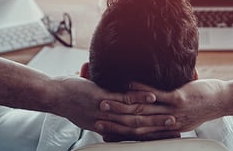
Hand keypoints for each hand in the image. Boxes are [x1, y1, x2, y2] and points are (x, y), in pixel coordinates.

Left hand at [50, 77, 179, 139]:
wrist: (53, 96)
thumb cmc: (71, 101)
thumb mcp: (90, 113)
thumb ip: (105, 114)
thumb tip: (115, 111)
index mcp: (107, 128)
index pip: (134, 135)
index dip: (153, 136)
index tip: (170, 135)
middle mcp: (108, 123)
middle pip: (138, 129)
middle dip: (160, 129)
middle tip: (179, 129)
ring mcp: (106, 110)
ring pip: (134, 115)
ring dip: (155, 116)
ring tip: (173, 115)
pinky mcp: (101, 97)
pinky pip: (123, 98)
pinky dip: (140, 97)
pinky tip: (153, 96)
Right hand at [97, 79, 228, 134]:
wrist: (222, 102)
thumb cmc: (201, 106)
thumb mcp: (180, 116)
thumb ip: (164, 117)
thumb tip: (149, 114)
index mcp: (166, 129)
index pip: (138, 133)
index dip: (119, 133)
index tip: (102, 130)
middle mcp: (167, 123)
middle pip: (136, 124)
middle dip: (115, 122)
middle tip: (97, 118)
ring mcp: (172, 111)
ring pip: (143, 110)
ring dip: (122, 105)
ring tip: (105, 100)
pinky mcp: (178, 99)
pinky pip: (157, 94)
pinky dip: (142, 89)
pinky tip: (129, 83)